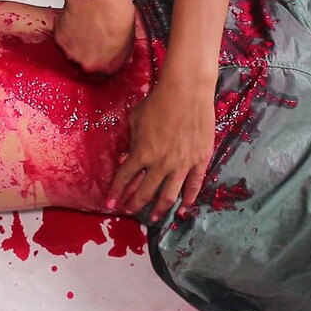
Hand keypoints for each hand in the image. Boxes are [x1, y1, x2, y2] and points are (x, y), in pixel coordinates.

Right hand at [53, 0, 134, 73]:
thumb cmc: (113, 5)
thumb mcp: (130, 31)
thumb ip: (122, 47)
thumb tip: (119, 49)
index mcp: (109, 64)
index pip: (109, 71)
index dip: (109, 59)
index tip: (108, 50)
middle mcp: (88, 64)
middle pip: (89, 63)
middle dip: (93, 52)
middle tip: (96, 35)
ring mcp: (72, 53)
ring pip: (75, 52)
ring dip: (80, 43)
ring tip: (87, 25)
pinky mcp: (60, 40)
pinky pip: (65, 40)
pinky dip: (69, 32)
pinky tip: (77, 20)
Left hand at [107, 78, 215, 221]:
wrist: (186, 92)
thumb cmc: (157, 101)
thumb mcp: (135, 120)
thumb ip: (131, 141)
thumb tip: (128, 157)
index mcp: (141, 153)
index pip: (124, 178)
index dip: (116, 191)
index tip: (110, 204)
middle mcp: (159, 164)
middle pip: (144, 191)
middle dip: (135, 203)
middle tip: (130, 211)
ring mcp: (181, 165)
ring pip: (168, 194)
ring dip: (159, 208)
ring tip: (154, 218)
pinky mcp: (199, 161)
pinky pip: (193, 186)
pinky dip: (188, 199)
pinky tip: (183, 209)